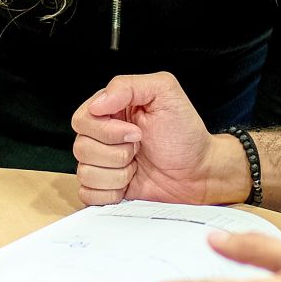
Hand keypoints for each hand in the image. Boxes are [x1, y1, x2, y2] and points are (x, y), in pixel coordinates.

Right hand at [71, 73, 240, 205]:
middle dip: (117, 153)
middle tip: (140, 148)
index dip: (106, 130)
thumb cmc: (185, 135)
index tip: (136, 132)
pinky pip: (89, 195)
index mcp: (111, 111)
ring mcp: (103, 165)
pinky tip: (130, 184)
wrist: (200, 173)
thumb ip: (128, 86)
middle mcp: (102, 137)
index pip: (82, 119)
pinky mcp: (106, 189)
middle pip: (80, 147)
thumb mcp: (165, 94)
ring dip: (118, 174)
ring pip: (85, 173)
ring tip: (138, 166)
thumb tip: (97, 104)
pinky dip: (112, 193)